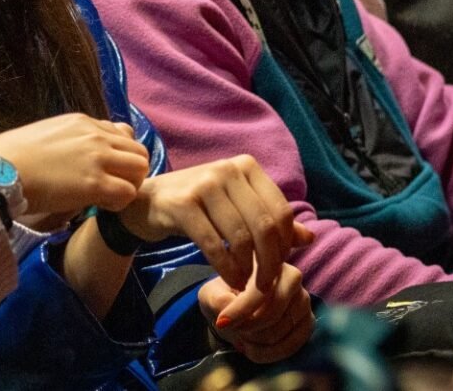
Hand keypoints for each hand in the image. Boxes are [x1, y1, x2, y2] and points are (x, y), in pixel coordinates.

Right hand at [0, 114, 148, 217]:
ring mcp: (97, 158)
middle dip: (132, 172)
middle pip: (139, 151)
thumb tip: (71, 156)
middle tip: (114, 188)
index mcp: (82, 122)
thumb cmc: (11, 156)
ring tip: (109, 198)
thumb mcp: (46, 134)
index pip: (123, 134)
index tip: (105, 171)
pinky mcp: (95, 183)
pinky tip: (100, 207)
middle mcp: (95, 135)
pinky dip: (119, 203)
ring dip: (129, 186)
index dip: (118, 156)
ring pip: (140, 170)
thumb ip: (68, 140)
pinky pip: (128, 193)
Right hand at [109, 154, 311, 291]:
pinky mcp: (182, 204)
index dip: (284, 246)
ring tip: (245, 283)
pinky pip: (214, 244)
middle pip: (264, 226)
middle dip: (269, 262)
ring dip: (247, 269)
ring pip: (241, 237)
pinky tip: (229, 279)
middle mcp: (227, 169)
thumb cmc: (195, 206)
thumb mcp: (235, 208)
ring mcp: (203, 184)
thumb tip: (309, 238)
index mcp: (246, 166)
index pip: (280, 212)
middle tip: (265, 286)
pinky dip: (226, 268)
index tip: (277, 268)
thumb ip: (270, 221)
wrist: (143, 203)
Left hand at [199, 265, 312, 363]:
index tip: (222, 323)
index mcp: (267, 263)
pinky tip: (254, 348)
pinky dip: (268, 353)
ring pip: (280, 332)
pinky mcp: (308, 322)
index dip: (241, 311)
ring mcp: (303, 300)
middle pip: (273, 314)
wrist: (237, 311)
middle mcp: (292, 278)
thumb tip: (227, 311)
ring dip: (255, 342)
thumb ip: (216, 300)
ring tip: (242, 336)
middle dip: (247, 328)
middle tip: (234, 329)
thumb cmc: (225, 298)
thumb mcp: (211, 295)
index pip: (261, 291)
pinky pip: (291, 346)